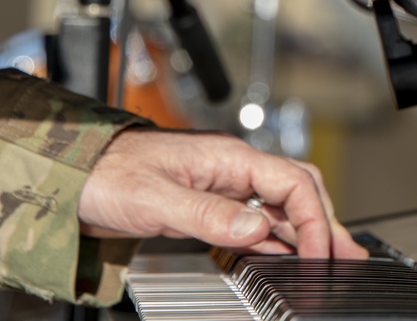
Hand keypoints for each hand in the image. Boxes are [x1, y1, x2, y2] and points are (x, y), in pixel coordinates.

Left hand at [77, 127, 366, 258]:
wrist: (70, 174)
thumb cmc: (107, 172)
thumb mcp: (157, 197)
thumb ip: (210, 213)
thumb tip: (258, 227)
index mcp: (228, 157)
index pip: (292, 183)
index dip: (313, 220)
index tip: (320, 254)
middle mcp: (231, 168)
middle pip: (296, 190)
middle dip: (324, 220)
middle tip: (346, 254)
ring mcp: (220, 186)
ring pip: (277, 207)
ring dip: (303, 232)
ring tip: (328, 259)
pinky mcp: (206, 204)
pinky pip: (252, 221)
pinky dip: (273, 240)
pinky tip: (282, 256)